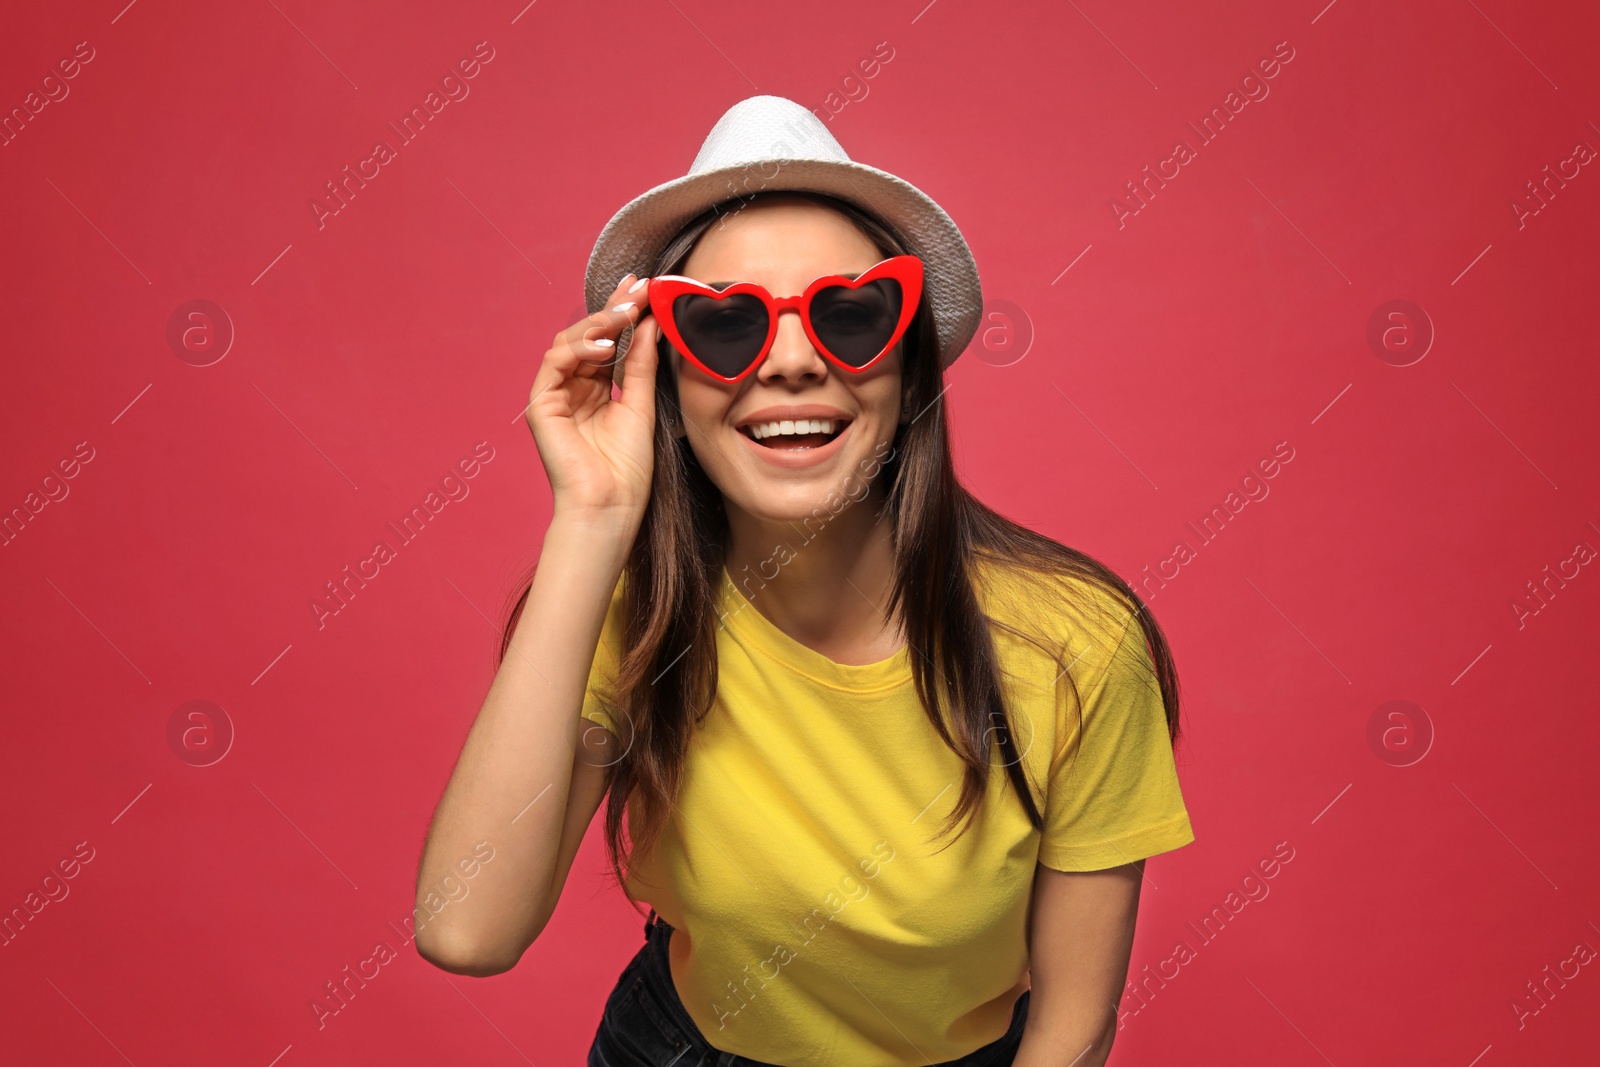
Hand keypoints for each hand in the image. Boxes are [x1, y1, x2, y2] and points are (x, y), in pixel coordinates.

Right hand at [525, 275, 659, 532]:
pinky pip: (554, 363)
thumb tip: (648, 322)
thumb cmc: (627, 470)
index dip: (624, 314)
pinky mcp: (541, 405)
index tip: (645, 288)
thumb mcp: (641, 406)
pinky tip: (603, 346)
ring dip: (597, 324)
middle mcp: (574, 389)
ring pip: (569, 343)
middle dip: (612, 309)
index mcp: (598, 391)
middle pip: (589, 337)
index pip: (609, 342)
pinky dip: (578, 349)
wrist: (609, 507)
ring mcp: (555, 396)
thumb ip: (641, 364)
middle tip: (638, 287)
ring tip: (624, 313)